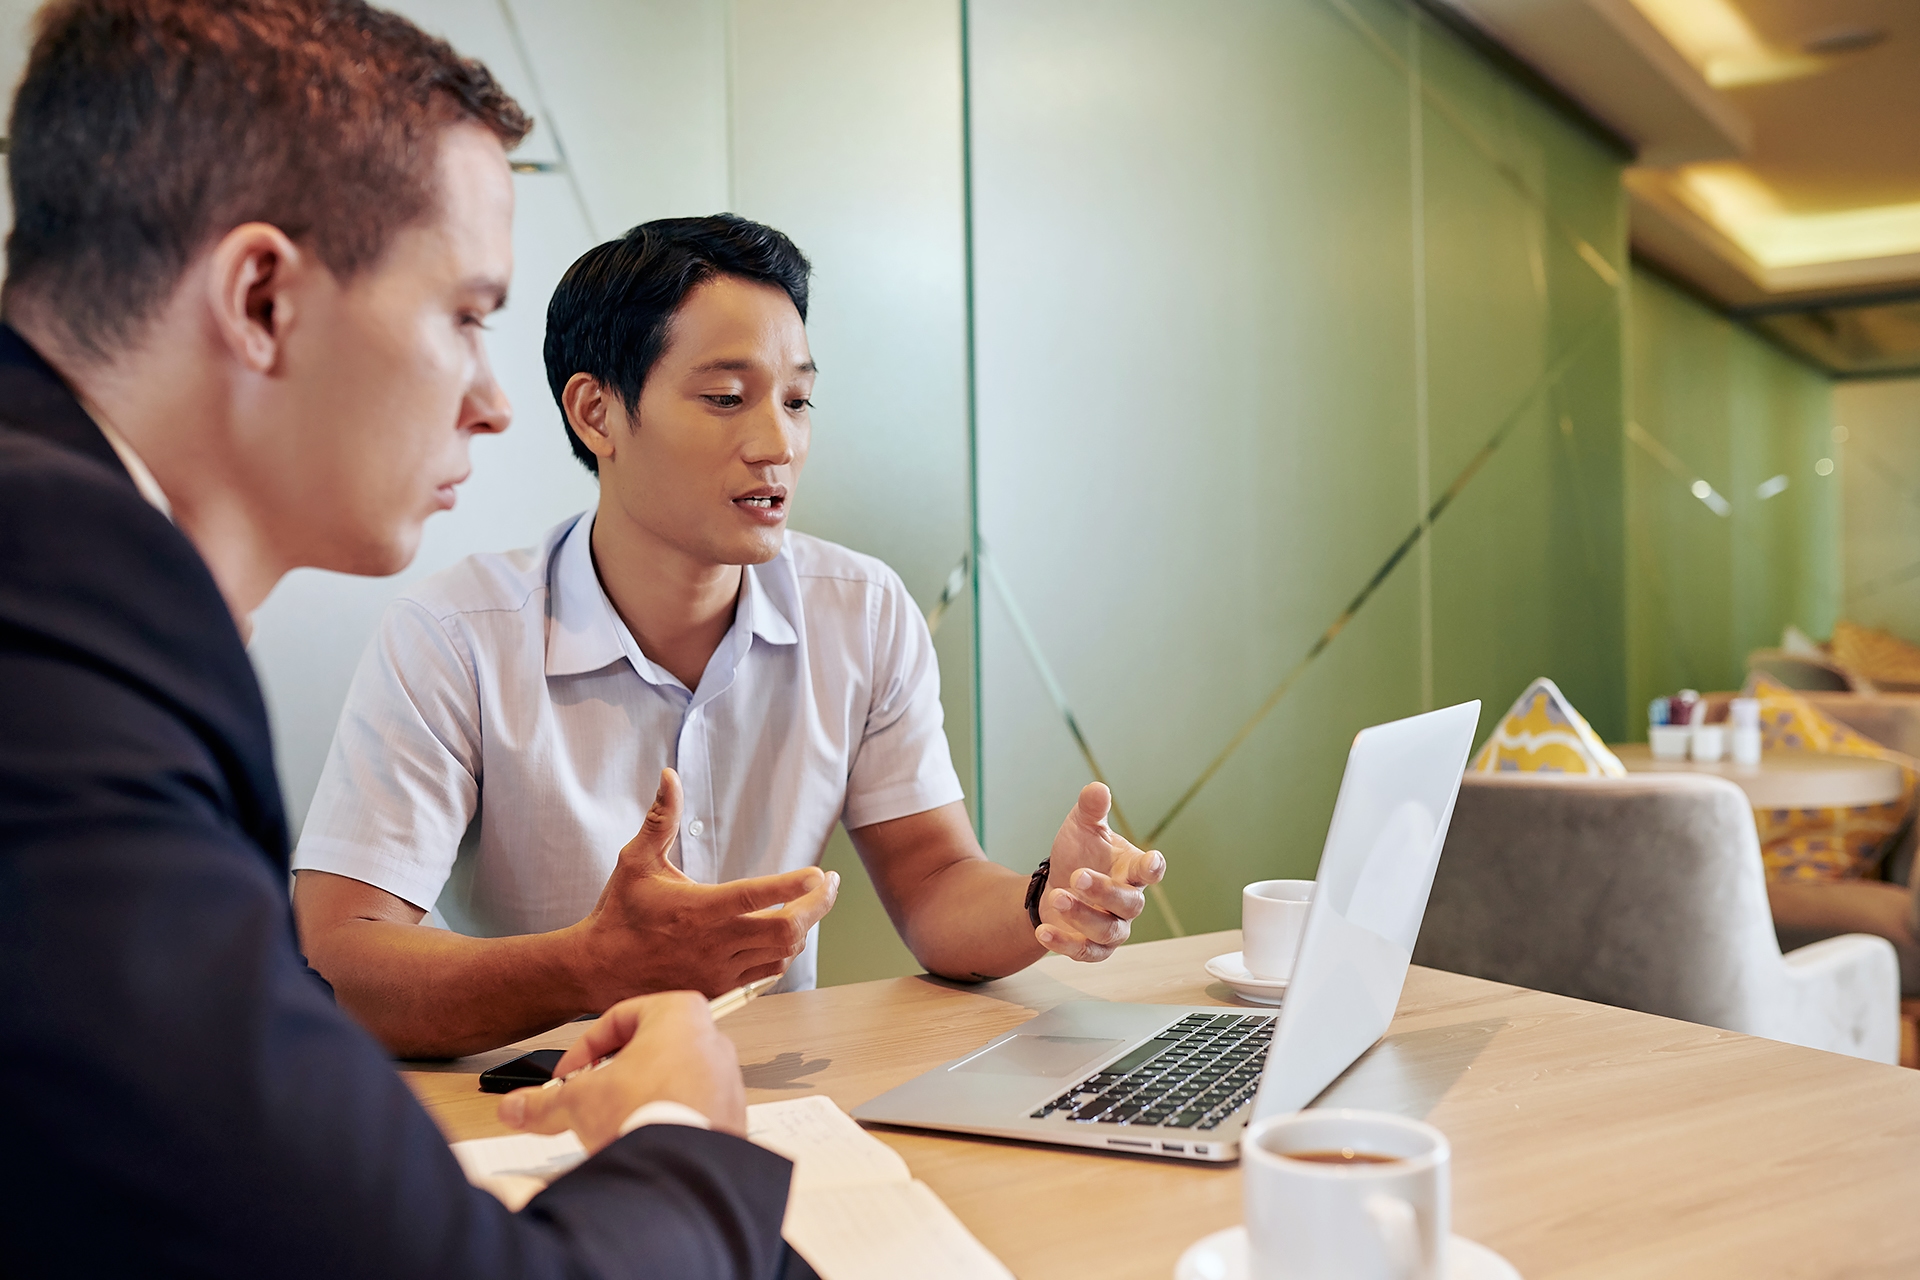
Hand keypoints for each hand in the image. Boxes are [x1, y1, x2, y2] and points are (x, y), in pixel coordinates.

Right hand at [497, 991, 745, 1147]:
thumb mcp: (579, 1101)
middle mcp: (711, 1041)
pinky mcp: (729, 1117)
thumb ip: (544, 1102)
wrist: (684, 1169)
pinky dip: (664, 1121)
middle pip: (647, 1051)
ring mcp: (725, 1080)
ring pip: (670, 1081)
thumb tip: (516, 1107)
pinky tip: (640, 1141)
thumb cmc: (648, 1114)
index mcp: (680, 1014)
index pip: (620, 1017)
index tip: (568, 1074)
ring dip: (637, 1099)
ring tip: (611, 1124)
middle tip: (587, 1098)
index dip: (584, 1048)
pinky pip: (690, 1111)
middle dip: (611, 1076)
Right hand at [570, 768, 839, 1007]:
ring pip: (781, 955)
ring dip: (802, 930)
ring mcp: (718, 970)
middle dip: (818, 907)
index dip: (796, 885)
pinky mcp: (718, 989)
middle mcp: (714, 943)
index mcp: (700, 909)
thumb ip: (661, 819)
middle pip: (787, 931)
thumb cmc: (619, 913)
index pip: (760, 896)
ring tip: (812, 906)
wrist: (596, 970)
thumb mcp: (636, 860)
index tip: (819, 873)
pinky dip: (782, 954)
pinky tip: (785, 935)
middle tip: (829, 886)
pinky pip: (765, 974)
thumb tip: (669, 776)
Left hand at [1035, 782, 1165, 961]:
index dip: (1152, 868)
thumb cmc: (1079, 853)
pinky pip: (1085, 952)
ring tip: (1057, 896)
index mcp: (1131, 870)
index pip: (1149, 870)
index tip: (1151, 862)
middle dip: (1104, 891)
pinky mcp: (1092, 947)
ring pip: (1108, 930)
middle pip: (1129, 903)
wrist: (1056, 884)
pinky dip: (1064, 944)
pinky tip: (1042, 931)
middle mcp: (1127, 901)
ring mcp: (1112, 927)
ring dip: (1082, 915)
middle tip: (1077, 875)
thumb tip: (1096, 788)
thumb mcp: (1082, 827)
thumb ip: (1091, 810)